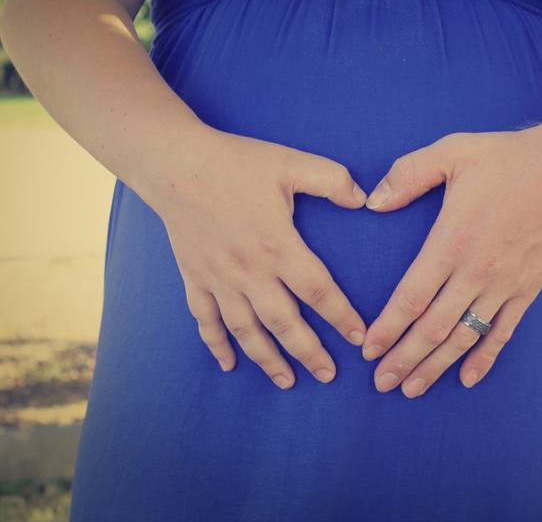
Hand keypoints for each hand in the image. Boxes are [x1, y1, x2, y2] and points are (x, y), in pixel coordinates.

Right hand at [144, 126, 368, 388]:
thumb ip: (332, 180)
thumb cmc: (237, 162)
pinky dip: (216, 345)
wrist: (174, 163)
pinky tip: (229, 365)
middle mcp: (249, 272)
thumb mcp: (291, 163)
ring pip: (246, 331)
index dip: (342, 317)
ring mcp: (219, 280)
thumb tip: (364, 200)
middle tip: (329, 375)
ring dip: (267, 359)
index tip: (360, 339)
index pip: (318, 292)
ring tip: (288, 381)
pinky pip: (206, 321)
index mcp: (278, 246)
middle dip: (309, 353)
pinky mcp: (195, 278)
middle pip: (284, 323)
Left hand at [360, 128, 541, 397]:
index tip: (368, 349)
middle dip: (404, 359)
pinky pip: (502, 332)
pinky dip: (484, 358)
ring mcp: (504, 285)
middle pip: (433, 328)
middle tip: (382, 383)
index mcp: (452, 242)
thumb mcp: (451, 152)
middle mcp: (476, 272)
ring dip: (436, 367)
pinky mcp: (527, 290)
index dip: (388, 328)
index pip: (411, 298)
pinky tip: (468, 379)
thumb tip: (374, 202)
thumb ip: (408, 175)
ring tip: (413, 389)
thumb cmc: (507, 159)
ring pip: (464, 337)